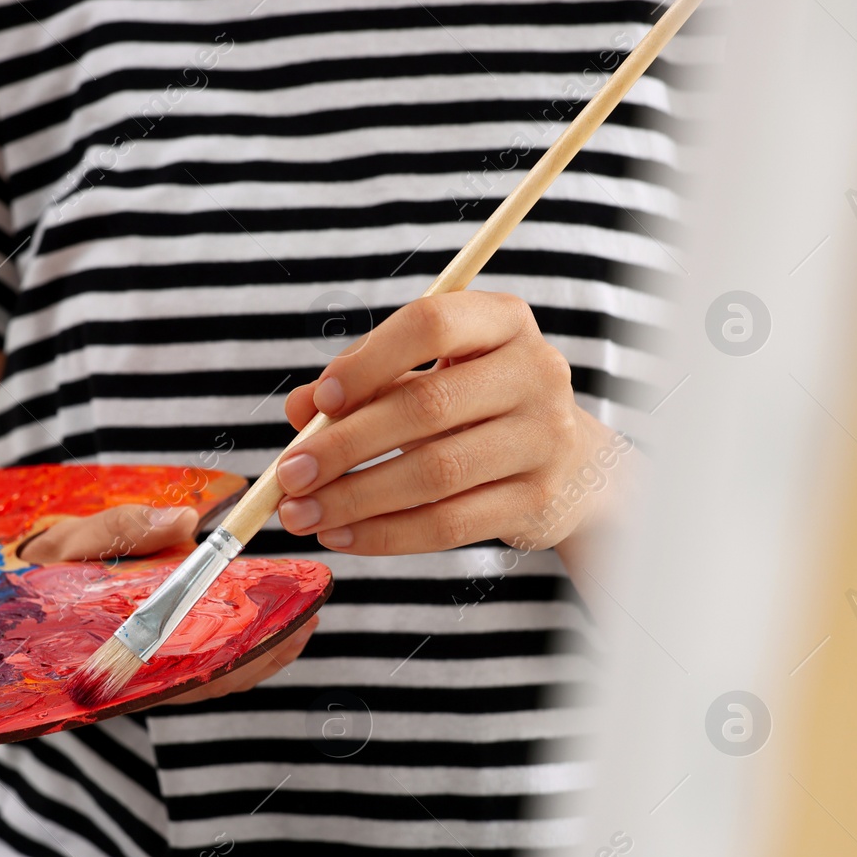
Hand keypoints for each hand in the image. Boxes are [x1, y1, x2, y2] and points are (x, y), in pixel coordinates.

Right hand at [21, 503, 318, 701]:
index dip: (248, 653)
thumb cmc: (25, 567)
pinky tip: (260, 622)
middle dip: (265, 653)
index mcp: (117, 652)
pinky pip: (195, 664)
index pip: (195, 666)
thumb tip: (186, 523)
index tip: (291, 627)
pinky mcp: (141, 659)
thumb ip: (120, 532)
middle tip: (311, 622)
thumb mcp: (65, 541)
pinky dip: (232, 646)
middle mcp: (133, 673)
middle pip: (213, 676)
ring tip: (300, 621)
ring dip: (256, 652)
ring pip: (208, 674)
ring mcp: (139, 670)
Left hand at [277, 292, 631, 558]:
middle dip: (344, 445)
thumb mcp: (425, 377)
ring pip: (435, 472)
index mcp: (501, 321)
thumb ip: (363, 385)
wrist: (568, 464)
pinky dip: (386, 533)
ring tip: (302, 514)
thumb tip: (298, 410)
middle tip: (289, 474)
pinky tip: (343, 536)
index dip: (369, 360)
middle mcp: (534, 371)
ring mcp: (543, 437)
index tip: (321, 398)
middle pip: (427, 406)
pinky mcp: (536, 498)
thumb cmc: (475, 407)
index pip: (431, 324)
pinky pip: (449, 523)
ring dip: (355, 498)